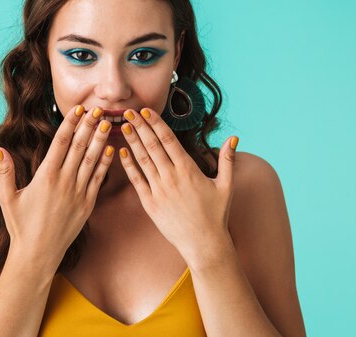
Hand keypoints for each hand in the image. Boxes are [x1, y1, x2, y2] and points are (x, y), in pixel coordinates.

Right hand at [0, 105, 113, 267]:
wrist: (38, 254)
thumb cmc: (20, 226)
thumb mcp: (7, 198)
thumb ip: (6, 172)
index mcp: (45, 176)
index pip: (61, 142)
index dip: (70, 123)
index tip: (77, 108)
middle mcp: (64, 181)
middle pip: (80, 146)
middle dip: (89, 125)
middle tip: (98, 108)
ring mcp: (78, 192)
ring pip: (92, 160)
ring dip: (100, 140)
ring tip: (107, 123)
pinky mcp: (88, 204)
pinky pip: (99, 179)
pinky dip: (106, 163)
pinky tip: (111, 150)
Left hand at [118, 107, 238, 264]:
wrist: (204, 244)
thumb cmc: (216, 215)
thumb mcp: (226, 186)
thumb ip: (227, 160)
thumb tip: (234, 138)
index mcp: (188, 169)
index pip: (169, 140)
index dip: (156, 123)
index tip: (146, 111)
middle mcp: (172, 177)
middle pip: (153, 145)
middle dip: (140, 126)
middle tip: (129, 111)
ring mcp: (159, 190)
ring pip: (142, 160)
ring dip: (132, 142)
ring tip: (123, 126)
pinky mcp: (150, 204)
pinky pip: (136, 181)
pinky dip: (128, 166)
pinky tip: (121, 152)